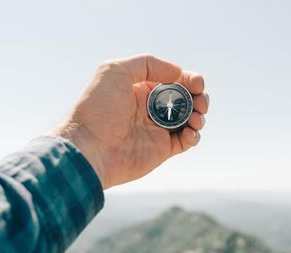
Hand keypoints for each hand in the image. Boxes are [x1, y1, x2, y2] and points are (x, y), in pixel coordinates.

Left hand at [55, 54, 208, 189]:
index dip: (188, 79)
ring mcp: (156, 130)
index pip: (173, 81)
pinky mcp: (161, 150)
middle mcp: (150, 109)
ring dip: (199, 115)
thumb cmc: (98, 108)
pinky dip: (193, 136)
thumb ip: (148, 64)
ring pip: (189, 120)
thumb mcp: (115, 70)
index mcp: (140, 89)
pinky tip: (189, 132)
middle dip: (198, 97)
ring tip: (196, 117)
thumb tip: (177, 72)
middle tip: (200, 100)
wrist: (89, 147)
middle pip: (185, 99)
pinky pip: (185, 141)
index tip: (197, 82)